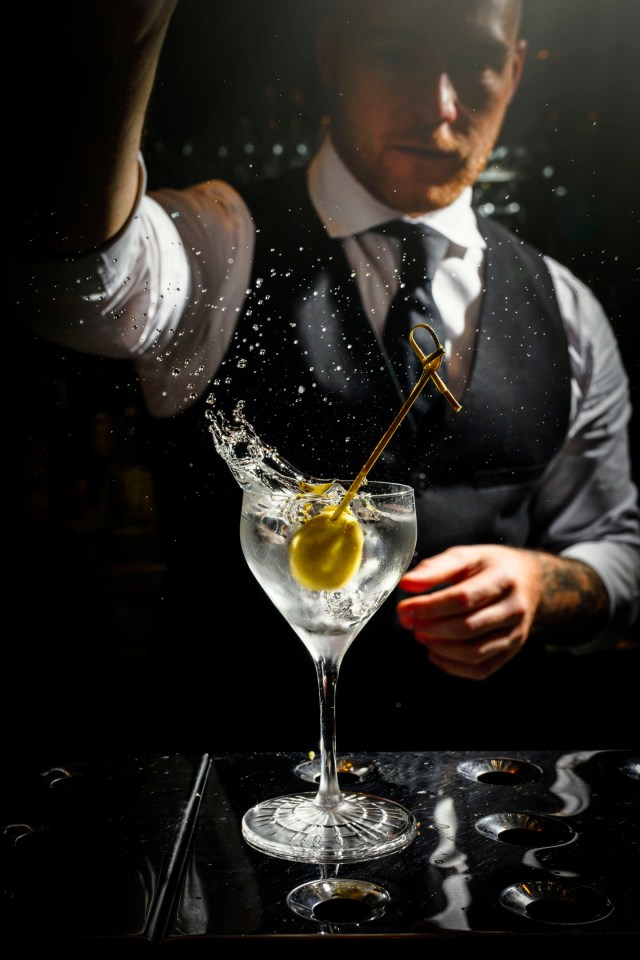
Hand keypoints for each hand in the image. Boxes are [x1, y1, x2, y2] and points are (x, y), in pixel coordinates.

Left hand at [396, 545, 543, 679]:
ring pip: (474, 653)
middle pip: (467, 628)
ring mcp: (516, 633)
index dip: (429, 607)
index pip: (463, 598)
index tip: (404, 608)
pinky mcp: (511, 651)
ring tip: (420, 635)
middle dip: (430, 628)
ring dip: (439, 648)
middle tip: (408, 622)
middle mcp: (514, 609)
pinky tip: (435, 653)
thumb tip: (406, 584)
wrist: (530, 581)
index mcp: (503, 579)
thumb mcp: (466, 556)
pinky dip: (452, 666)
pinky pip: (481, 669)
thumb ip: (435, 568)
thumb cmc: (491, 566)